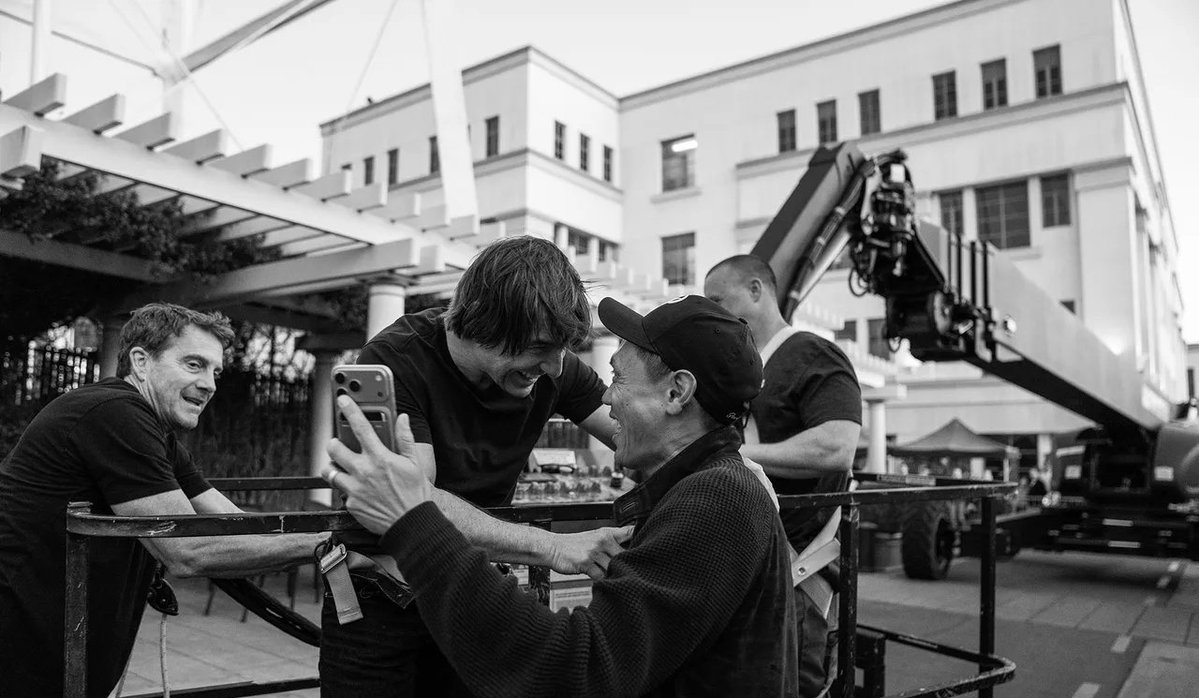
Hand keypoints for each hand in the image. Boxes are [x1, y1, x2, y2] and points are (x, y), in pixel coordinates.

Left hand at [324, 396, 432, 534]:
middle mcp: (363, 471)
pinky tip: (355, 489)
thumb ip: (406, 439)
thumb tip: (402, 419)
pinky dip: (345, 489)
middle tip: (338, 444)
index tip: (342, 399)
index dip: (350, 409)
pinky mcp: (351, 504)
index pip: (360, 426)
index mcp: (380, 457)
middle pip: (335, 448)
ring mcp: (354, 489)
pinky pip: (340, 493)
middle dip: (334, 443)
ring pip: (329, 471)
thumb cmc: (416, 494)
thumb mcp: (415, 463)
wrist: (412, 523)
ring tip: (340, 467)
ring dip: (333, 467)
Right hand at [547, 525, 634, 580]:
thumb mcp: (594, 537)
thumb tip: (631, 553)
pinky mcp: (585, 563)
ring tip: (611, 577)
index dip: (642, 538)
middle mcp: (602, 540)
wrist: (553, 547)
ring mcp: (594, 551)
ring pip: (613, 567)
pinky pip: (600, 577)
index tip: (650, 547)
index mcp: (607, 533)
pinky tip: (599, 580)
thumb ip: (611, 543)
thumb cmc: (575, 545)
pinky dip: (602, 581)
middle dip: (626, 565)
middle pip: (625, 556)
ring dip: (612, 575)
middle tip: (629, 573)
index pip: (630, 532)